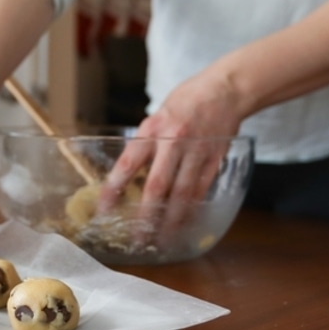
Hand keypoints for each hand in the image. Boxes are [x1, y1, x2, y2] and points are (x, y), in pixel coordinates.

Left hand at [100, 70, 244, 226]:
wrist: (224, 90)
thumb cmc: (185, 102)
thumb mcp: (156, 117)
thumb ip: (145, 144)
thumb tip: (130, 175)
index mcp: (152, 129)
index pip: (127, 164)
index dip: (114, 189)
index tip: (104, 209)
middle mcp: (174, 142)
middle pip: (157, 186)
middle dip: (145, 215)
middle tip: (137, 236)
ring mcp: (197, 152)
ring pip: (182, 194)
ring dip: (171, 220)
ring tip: (163, 239)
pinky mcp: (215, 160)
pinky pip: (202, 190)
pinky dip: (192, 209)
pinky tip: (185, 223)